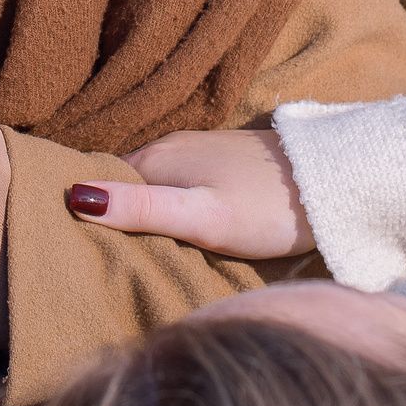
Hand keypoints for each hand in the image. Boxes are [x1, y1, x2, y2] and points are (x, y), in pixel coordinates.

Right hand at [63, 129, 313, 259]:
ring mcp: (197, 152)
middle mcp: (170, 148)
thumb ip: (142, 209)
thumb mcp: (202, 216)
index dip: (83, 213)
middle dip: (109, 215)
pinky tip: (176, 232)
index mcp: (156, 159)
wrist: (335, 180)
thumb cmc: (268, 206)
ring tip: (130, 252)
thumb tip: (75, 196)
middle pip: (124, 185)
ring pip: (152, 186)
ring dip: (141, 212)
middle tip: (93, 258)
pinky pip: (178, 186)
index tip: (70, 248)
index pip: (98, 183)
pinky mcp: (222, 164)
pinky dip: (170, 208)